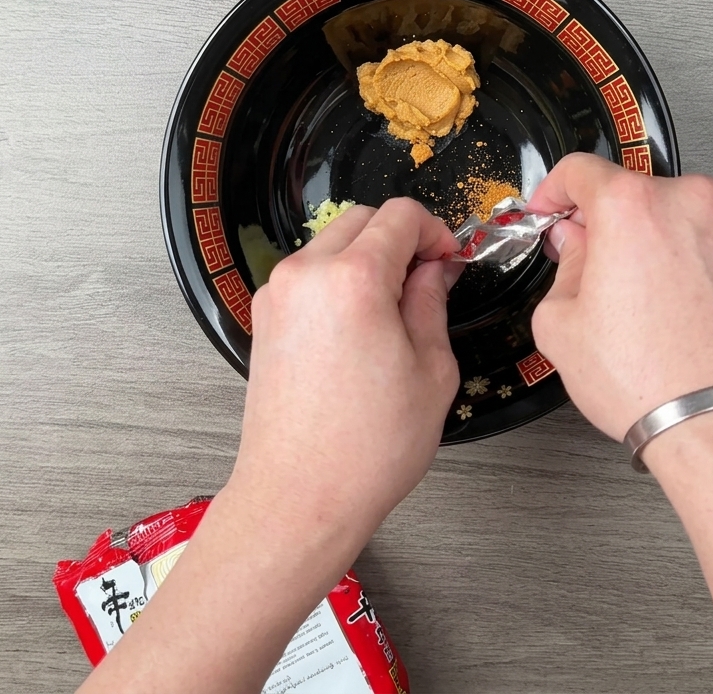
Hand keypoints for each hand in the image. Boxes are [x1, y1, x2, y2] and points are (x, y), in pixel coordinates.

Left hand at [233, 198, 461, 539]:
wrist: (299, 497)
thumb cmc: (365, 449)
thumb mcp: (431, 371)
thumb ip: (432, 303)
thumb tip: (433, 272)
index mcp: (354, 279)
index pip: (400, 216)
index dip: (435, 231)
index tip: (448, 258)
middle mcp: (307, 275)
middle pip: (362, 219)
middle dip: (400, 238)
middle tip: (427, 277)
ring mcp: (278, 295)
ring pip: (332, 243)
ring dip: (367, 257)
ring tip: (395, 308)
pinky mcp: (265, 318)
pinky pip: (309, 275)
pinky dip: (338, 280)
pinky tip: (361, 325)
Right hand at [527, 153, 712, 442]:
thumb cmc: (646, 380)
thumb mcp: (561, 323)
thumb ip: (564, 264)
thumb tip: (576, 244)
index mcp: (632, 206)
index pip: (580, 170)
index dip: (554, 191)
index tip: (552, 209)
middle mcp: (691, 203)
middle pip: (635, 194)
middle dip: (610, 225)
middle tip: (596, 270)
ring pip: (681, 218)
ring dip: (659, 243)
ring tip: (649, 303)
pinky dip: (699, 266)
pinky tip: (686, 312)